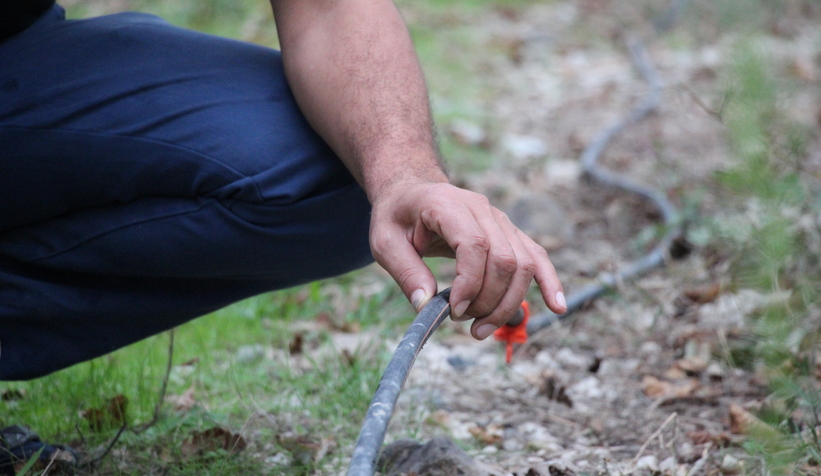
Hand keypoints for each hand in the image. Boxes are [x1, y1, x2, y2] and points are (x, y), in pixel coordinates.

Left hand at [369, 181, 566, 339]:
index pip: (475, 245)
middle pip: (504, 260)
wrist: (413, 190)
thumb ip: (405, 271)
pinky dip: (549, 282)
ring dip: (508, 304)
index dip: (470, 283)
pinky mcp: (510, 234)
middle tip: (462, 321)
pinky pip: (537, 257)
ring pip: (523, 264)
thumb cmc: (397, 216)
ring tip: (481, 329)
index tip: (453, 310)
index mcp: (448, 205)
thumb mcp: (384, 241)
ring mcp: (500, 220)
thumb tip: (425, 306)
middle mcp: (482, 209)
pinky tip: (557, 307)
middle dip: (487, 300)